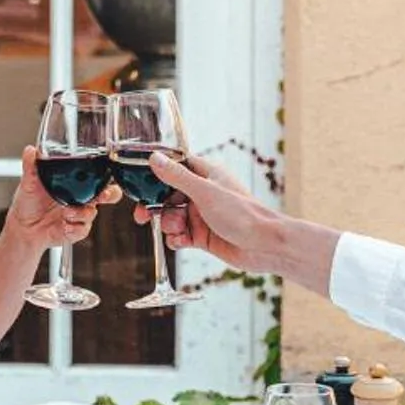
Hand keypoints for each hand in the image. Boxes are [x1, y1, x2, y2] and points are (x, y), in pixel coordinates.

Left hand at [6, 146, 101, 252]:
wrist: (23, 227)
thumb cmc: (29, 203)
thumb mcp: (29, 182)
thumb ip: (31, 165)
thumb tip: (30, 150)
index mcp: (76, 184)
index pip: (99, 176)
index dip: (107, 175)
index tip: (105, 175)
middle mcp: (82, 199)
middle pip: (109, 194)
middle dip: (109, 194)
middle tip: (101, 196)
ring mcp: (81, 215)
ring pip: (92, 212)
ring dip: (80, 212)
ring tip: (65, 212)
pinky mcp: (76, 231)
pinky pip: (82, 229)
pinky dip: (72, 227)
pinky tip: (62, 224)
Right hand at [138, 150, 278, 271]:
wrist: (264, 246)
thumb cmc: (242, 214)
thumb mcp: (204, 192)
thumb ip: (177, 176)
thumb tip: (154, 158)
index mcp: (206, 174)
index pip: (174, 167)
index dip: (156, 176)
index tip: (140, 186)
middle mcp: (203, 192)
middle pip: (167, 195)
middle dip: (155, 207)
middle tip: (143, 217)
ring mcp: (202, 215)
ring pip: (171, 217)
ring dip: (168, 225)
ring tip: (178, 231)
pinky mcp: (203, 235)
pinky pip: (180, 235)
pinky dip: (176, 239)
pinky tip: (181, 242)